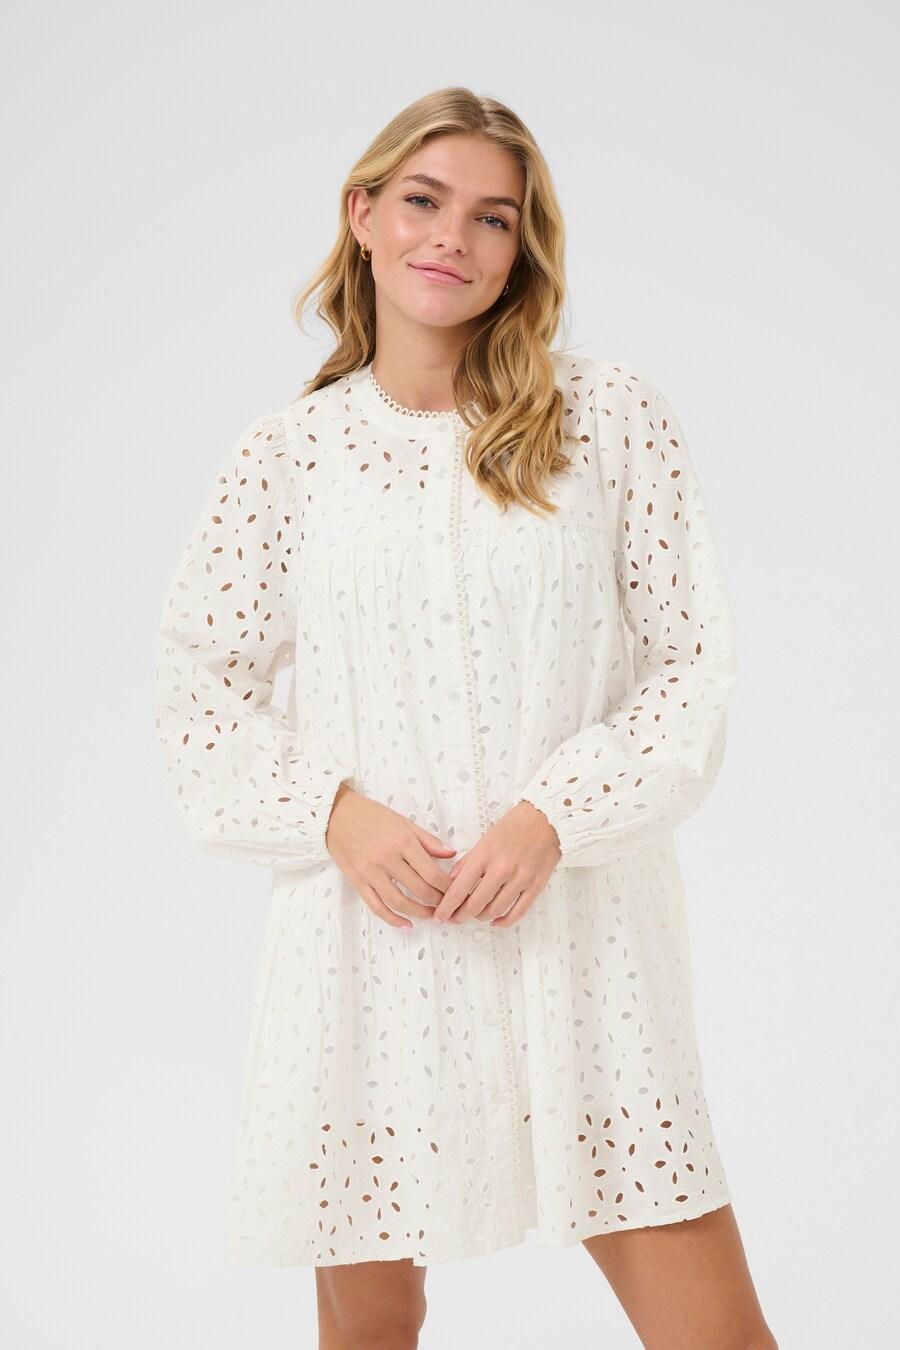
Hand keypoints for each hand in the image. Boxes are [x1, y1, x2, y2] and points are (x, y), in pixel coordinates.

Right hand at [325, 784, 456, 928]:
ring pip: (399, 902)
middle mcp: (387, 858)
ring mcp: (370, 872)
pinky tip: (406, 924)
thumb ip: (428, 840)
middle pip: (419, 889)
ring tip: (431, 916)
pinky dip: (393, 919)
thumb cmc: (372, 815)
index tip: (455, 891)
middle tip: (447, 906)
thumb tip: (451, 854)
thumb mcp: (403, 821)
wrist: (336, 815)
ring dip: (419, 913)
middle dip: (437, 901)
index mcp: (402, 841)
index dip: (447, 887)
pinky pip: (376, 906)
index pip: (431, 872)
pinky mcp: (357, 881)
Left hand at [430, 799, 560, 927]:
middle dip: (461, 916)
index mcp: (484, 855)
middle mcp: (502, 868)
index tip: (440, 915)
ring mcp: (520, 878)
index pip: (459, 889)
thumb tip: (452, 881)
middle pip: (475, 904)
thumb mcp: (484, 840)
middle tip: (455, 919)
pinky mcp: (536, 886)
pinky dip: (504, 921)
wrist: (546, 819)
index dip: (447, 907)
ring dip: (481, 917)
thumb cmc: (514, 826)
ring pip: (494, 910)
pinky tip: (495, 920)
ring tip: (475, 915)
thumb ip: (467, 862)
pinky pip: (517, 912)